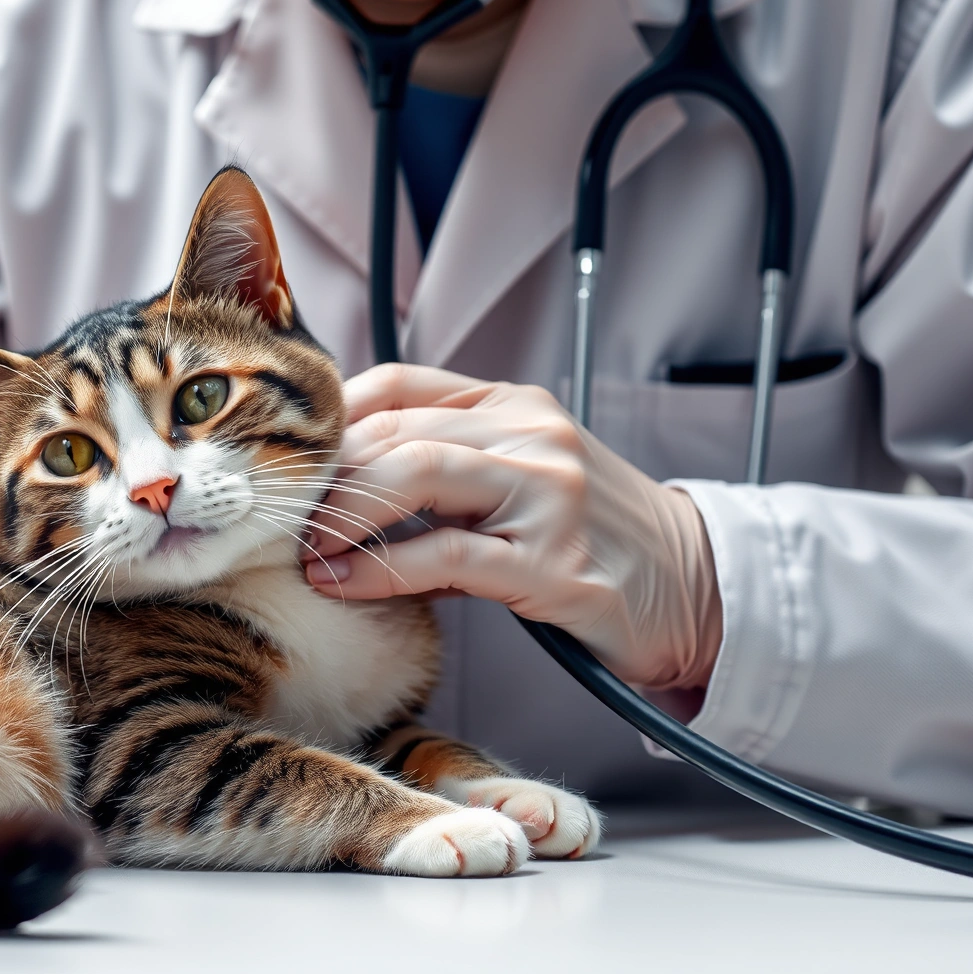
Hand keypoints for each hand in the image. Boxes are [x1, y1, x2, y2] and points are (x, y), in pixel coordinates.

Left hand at [301, 364, 721, 690]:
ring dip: (342, 516)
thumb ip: (440, 467)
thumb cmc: (588, 539)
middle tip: (278, 519)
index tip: (284, 468)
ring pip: (414, 474)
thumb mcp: (516, 478)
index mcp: (512, 405)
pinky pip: (444, 555)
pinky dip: (378, 570)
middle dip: (321, 478)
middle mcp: (529, 434)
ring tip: (303, 550)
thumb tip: (331, 481)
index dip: (326, 423)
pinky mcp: (554, 562)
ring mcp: (547, 494)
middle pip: (393, 429)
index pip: (395, 386)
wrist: (694, 587)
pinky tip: (342, 585)